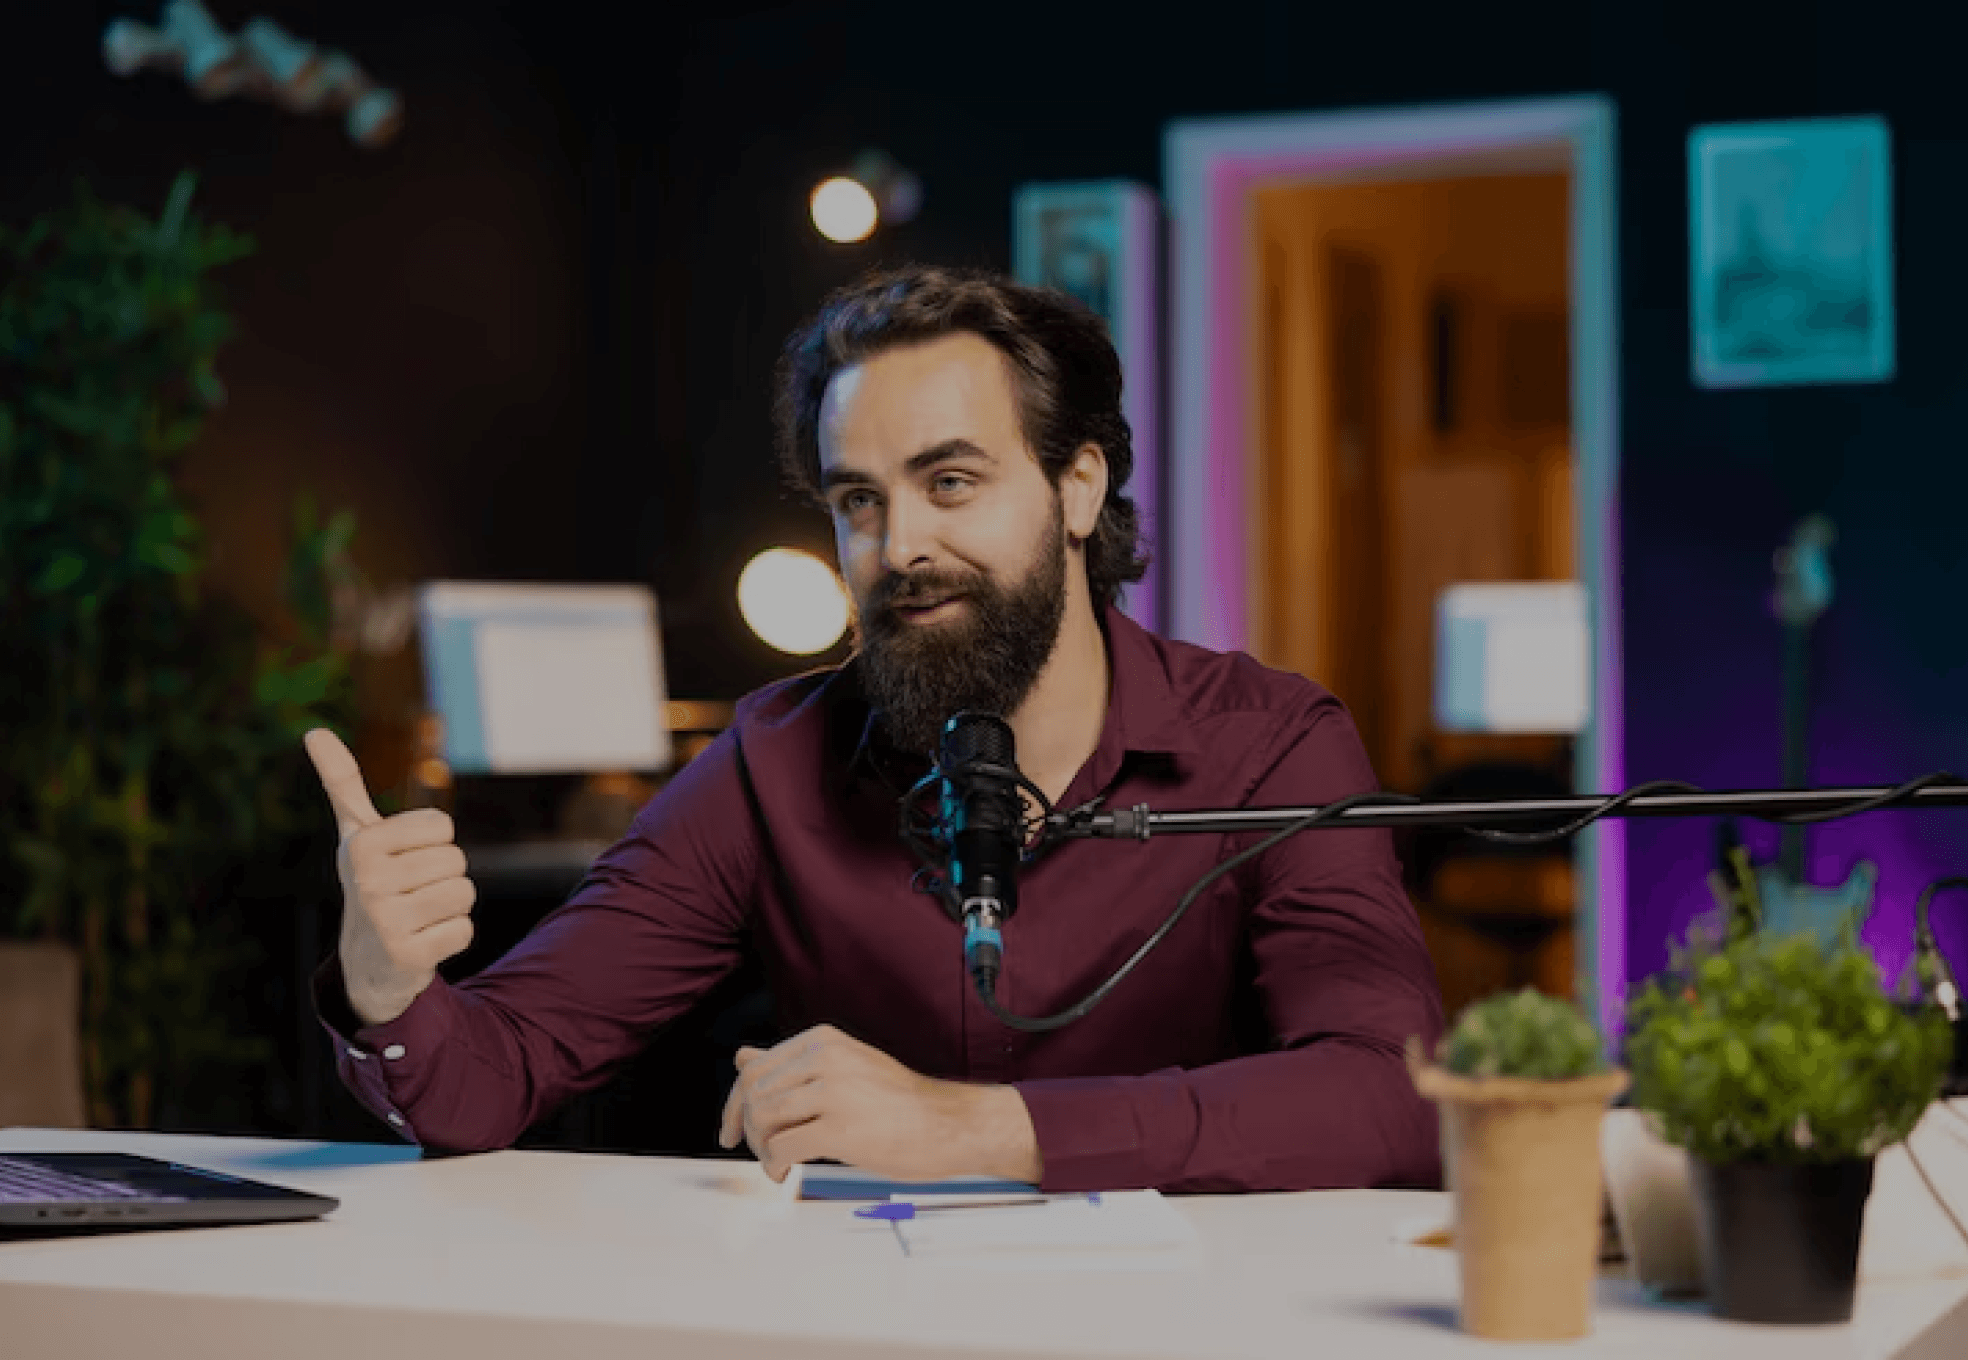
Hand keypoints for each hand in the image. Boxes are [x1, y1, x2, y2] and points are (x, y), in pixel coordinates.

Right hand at [305, 728, 475, 1028]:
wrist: (366, 961)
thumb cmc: (370, 882)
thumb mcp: (356, 833)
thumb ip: (343, 783)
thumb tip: (314, 730)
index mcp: (361, 844)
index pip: (442, 826)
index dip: (432, 844)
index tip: (402, 861)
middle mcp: (368, 882)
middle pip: (456, 860)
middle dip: (442, 876)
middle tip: (409, 894)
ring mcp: (386, 922)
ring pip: (464, 893)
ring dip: (450, 907)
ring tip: (417, 916)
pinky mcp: (407, 957)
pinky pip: (465, 931)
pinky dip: (452, 938)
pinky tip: (422, 943)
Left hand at [717, 1024, 1041, 1183]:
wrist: (948, 1125)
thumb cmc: (898, 1103)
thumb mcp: (843, 1068)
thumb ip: (791, 1064)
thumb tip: (741, 1055)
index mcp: (822, 1041)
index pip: (753, 1068)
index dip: (733, 1105)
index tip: (729, 1132)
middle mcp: (824, 1058)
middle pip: (752, 1094)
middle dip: (746, 1130)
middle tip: (761, 1154)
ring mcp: (832, 1092)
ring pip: (762, 1120)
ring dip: (761, 1149)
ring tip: (778, 1163)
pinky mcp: (840, 1129)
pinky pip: (781, 1148)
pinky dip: (773, 1166)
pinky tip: (786, 1174)